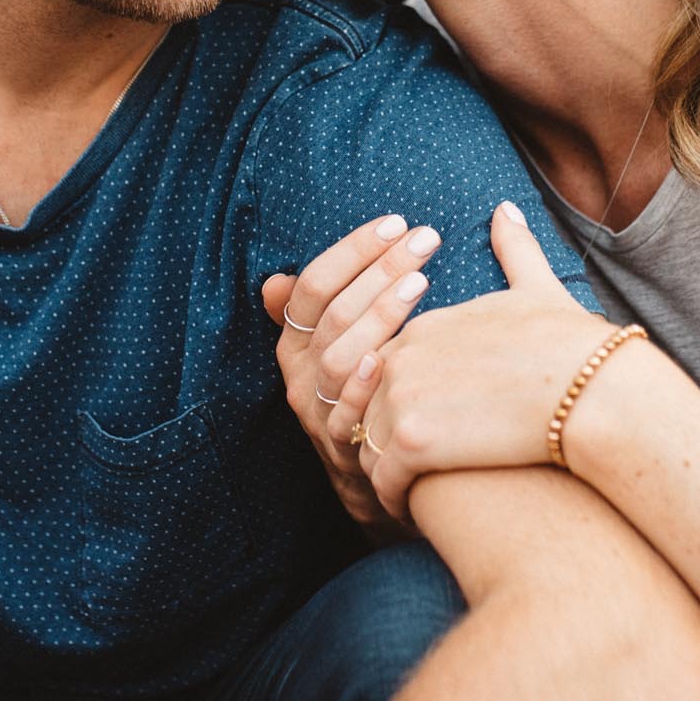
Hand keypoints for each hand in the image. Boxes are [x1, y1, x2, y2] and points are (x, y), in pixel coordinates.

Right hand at [261, 214, 442, 539]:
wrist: (381, 478)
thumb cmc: (370, 395)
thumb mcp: (335, 352)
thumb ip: (319, 313)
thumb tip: (273, 280)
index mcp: (295, 343)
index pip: (314, 284)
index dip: (353, 250)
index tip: (397, 222)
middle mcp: (300, 376)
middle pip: (333, 313)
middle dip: (379, 269)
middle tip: (426, 238)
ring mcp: (320, 414)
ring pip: (338, 357)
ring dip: (377, 316)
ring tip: (421, 281)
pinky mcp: (344, 450)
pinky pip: (347, 415)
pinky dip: (364, 384)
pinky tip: (391, 355)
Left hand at [357, 201, 623, 520]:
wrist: (597, 392)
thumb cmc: (576, 346)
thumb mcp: (538, 289)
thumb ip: (514, 250)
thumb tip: (506, 208)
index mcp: (423, 324)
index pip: (385, 368)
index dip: (401, 400)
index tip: (422, 426)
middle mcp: (401, 355)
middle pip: (367, 407)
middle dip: (379, 438)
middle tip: (400, 469)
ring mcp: (401, 397)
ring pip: (367, 447)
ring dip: (382, 472)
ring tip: (407, 495)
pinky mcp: (411, 443)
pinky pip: (381, 482)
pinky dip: (393, 500)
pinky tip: (414, 512)